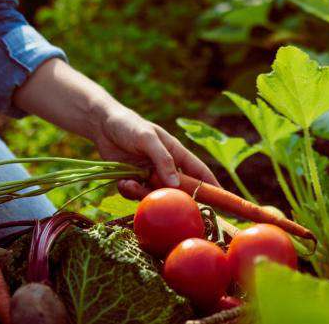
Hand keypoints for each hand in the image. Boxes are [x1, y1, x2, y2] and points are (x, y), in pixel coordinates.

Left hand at [88, 104, 218, 199]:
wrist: (102, 125)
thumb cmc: (129, 125)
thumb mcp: (148, 138)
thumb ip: (163, 160)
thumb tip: (176, 185)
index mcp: (176, 154)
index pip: (200, 173)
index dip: (213, 187)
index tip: (226, 203)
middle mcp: (166, 167)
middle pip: (177, 191)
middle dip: (170, 198)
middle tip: (159, 199)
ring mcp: (150, 175)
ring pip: (156, 196)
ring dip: (143, 193)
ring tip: (130, 181)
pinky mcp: (134, 181)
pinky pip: (136, 195)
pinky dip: (129, 191)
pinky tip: (122, 180)